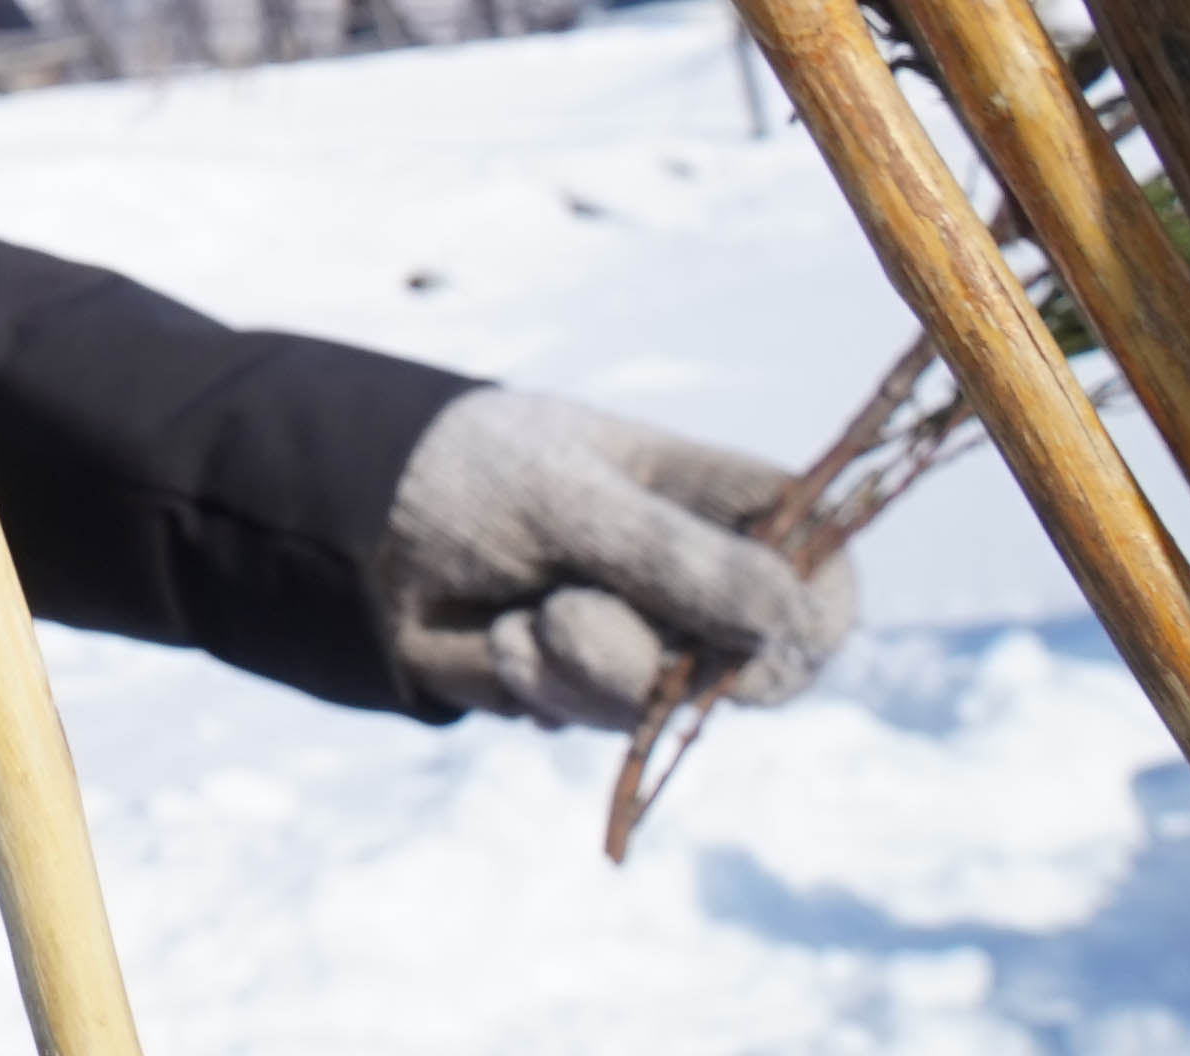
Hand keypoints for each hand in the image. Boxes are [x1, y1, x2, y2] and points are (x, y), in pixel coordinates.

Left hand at [383, 387, 856, 725]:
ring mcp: (658, 649)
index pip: (826, 577)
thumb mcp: (568, 497)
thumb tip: (795, 618)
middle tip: (570, 610)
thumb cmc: (478, 472)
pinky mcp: (598, 695)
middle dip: (656, 657)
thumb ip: (674, 557)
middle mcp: (711, 588)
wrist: (363, 522)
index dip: (811, 622)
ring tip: (526, 605)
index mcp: (731, 510)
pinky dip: (534, 678)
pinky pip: (588, 716)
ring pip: (663, 704)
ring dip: (576, 661)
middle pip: (762, 671)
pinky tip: (501, 631)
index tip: (757, 640)